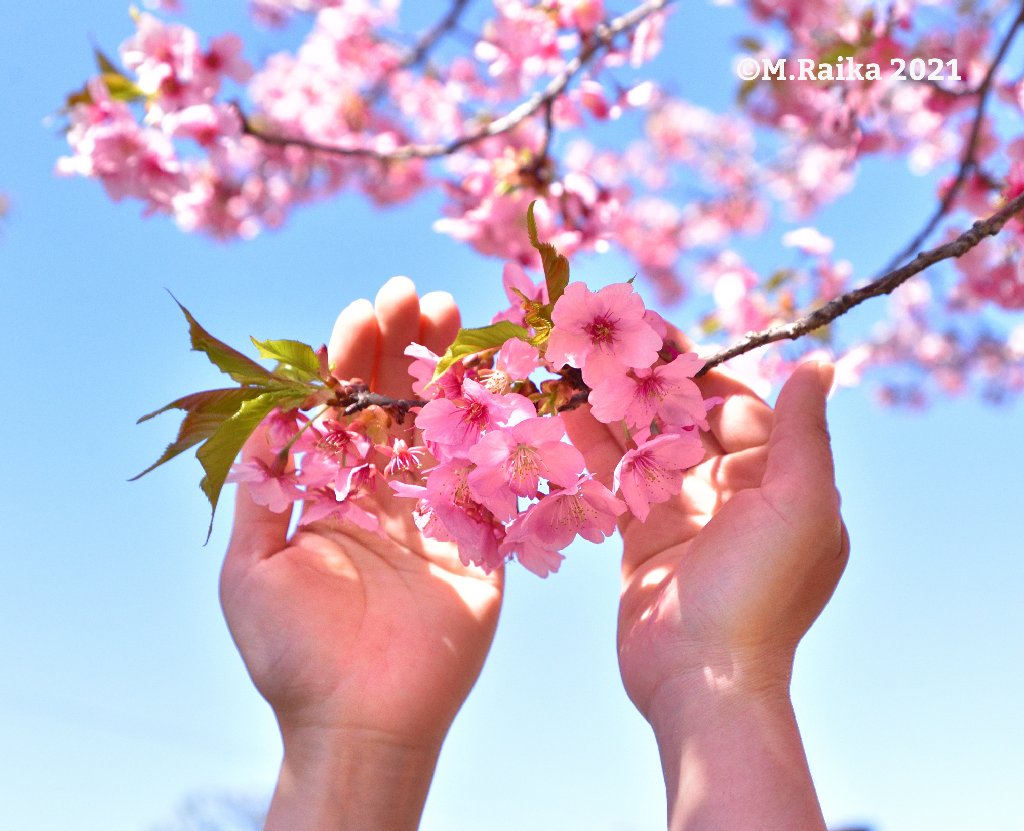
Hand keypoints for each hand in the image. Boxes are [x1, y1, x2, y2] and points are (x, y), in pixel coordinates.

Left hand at [220, 277, 502, 829]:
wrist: (361, 723)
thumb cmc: (293, 655)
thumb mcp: (252, 570)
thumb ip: (260, 492)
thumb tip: (262, 416)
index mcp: (330, 495)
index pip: (341, 411)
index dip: (349, 361)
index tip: (359, 314)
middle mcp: (384, 493)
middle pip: (396, 405)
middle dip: (401, 347)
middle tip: (412, 295)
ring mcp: (436, 512)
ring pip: (444, 425)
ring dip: (448, 369)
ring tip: (450, 314)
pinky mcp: (481, 538)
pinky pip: (489, 474)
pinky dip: (494, 424)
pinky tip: (496, 375)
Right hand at [564, 358, 847, 829]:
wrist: (702, 680)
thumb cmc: (761, 591)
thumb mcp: (800, 504)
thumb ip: (804, 431)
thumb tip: (819, 362)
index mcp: (777, 478)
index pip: (731, 401)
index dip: (691, 363)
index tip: (649, 327)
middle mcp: (732, 490)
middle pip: (682, 417)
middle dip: (643, 378)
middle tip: (598, 334)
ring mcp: (684, 512)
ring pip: (644, 443)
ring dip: (611, 405)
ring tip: (570, 363)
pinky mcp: (643, 536)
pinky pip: (617, 479)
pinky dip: (592, 447)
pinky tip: (562, 411)